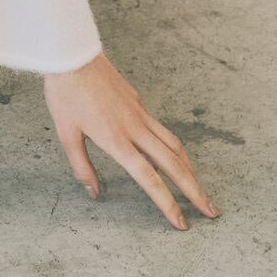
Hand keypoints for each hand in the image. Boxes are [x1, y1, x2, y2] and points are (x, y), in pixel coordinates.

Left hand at [43, 53, 221, 229]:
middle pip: (173, 164)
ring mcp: (139, 112)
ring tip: (198, 186)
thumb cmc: (66, 92)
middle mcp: (134, 128)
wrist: (72, 53)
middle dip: (194, 190)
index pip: (149, 178)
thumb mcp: (66, 133)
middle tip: (211, 210)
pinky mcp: (138, 101)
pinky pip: (161, 128)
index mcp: (117, 140)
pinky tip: (171, 154)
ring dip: (189, 168)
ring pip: (173, 144)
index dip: (167, 203)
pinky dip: (173, 146)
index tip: (181, 222)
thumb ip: (82, 165)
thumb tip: (93, 192)